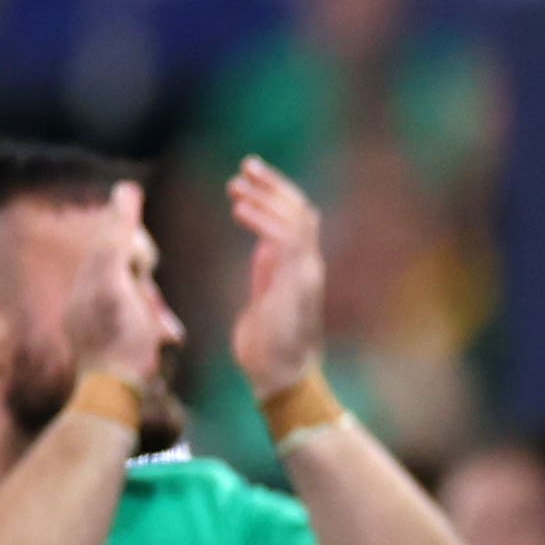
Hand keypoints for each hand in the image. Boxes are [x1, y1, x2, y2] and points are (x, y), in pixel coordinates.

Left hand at [64, 178, 169, 392]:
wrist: (116, 395)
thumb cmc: (120, 339)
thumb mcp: (119, 279)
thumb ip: (119, 237)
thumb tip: (125, 188)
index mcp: (89, 280)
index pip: (116, 244)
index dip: (138, 248)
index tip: (144, 263)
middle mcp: (91, 298)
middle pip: (130, 272)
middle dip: (149, 286)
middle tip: (155, 310)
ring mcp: (102, 323)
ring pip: (140, 301)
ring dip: (156, 313)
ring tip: (165, 333)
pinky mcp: (114, 345)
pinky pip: (141, 325)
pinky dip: (154, 330)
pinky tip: (163, 342)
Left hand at [223, 158, 326, 394]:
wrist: (280, 378)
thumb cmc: (269, 348)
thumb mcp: (266, 299)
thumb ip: (268, 273)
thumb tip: (264, 250)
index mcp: (299, 269)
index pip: (298, 219)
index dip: (276, 194)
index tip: (249, 178)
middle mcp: (308, 266)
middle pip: (302, 210)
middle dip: (274, 185)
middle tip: (246, 165)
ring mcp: (306, 274)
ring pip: (296, 218)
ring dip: (266, 196)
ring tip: (236, 185)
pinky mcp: (296, 283)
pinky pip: (284, 239)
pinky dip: (261, 219)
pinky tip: (238, 210)